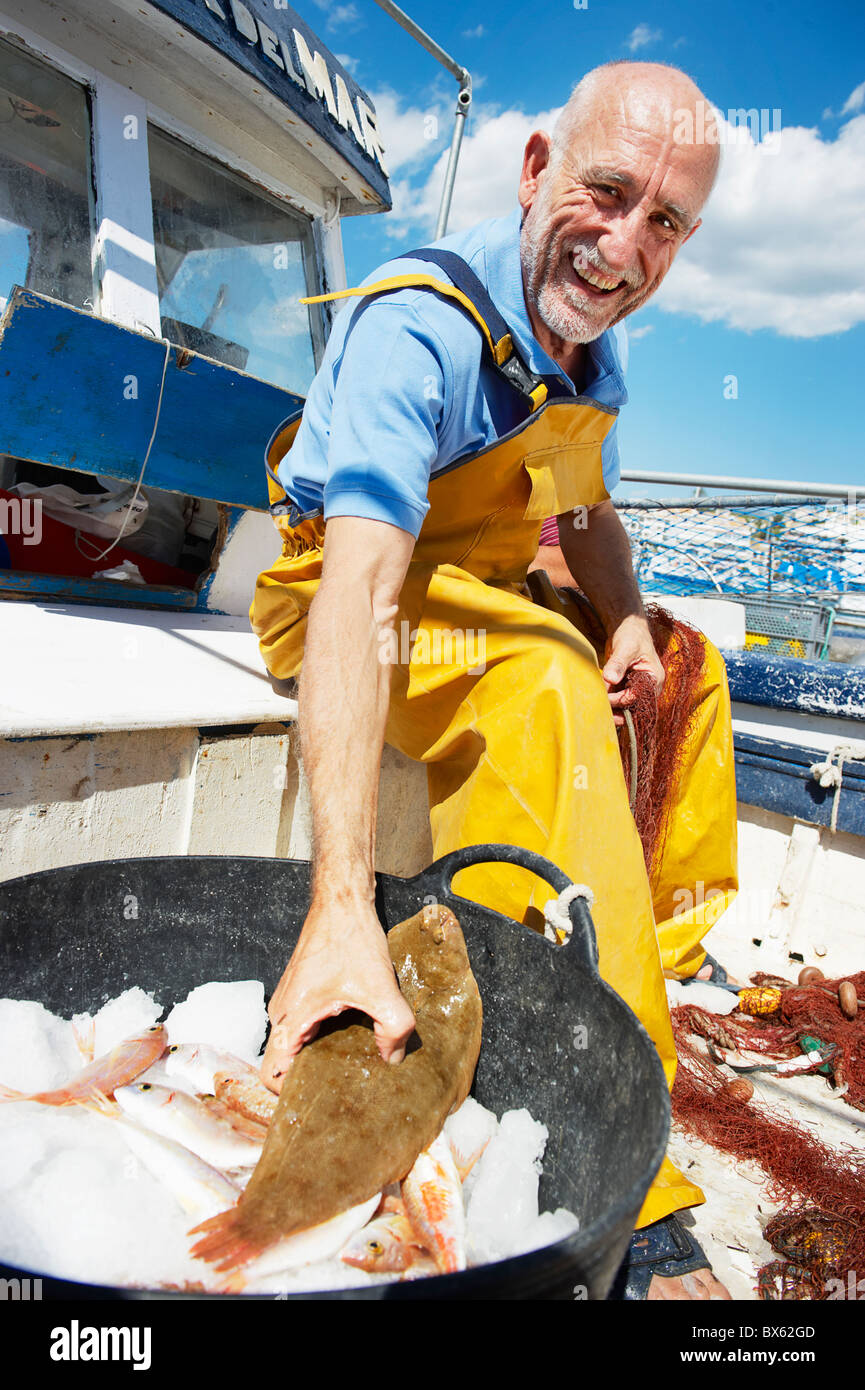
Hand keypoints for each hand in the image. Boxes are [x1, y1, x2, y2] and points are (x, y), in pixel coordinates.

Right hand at [260, 900, 415, 1093]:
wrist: (342, 902)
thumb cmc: (350, 940)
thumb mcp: (380, 988)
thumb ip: (392, 1029)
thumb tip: (392, 1059)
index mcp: (289, 1020)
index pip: (271, 1077)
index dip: (290, 1097)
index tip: (321, 1101)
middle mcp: (283, 1014)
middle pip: (287, 1064)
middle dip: (312, 1080)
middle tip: (345, 1090)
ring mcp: (291, 1002)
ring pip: (299, 1044)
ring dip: (322, 1055)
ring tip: (353, 1064)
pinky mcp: (303, 992)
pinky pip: (308, 1026)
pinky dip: (327, 1036)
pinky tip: (355, 1035)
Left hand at [602, 614, 664, 727]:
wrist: (628, 628)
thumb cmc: (632, 635)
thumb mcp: (626, 647)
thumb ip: (618, 663)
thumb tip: (610, 679)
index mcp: (654, 678)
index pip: (638, 697)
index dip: (622, 700)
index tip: (606, 698)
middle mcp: (648, 686)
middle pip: (634, 706)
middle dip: (619, 711)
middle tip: (602, 714)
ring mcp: (637, 687)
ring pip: (626, 705)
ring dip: (613, 709)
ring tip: (599, 712)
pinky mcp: (626, 686)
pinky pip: (619, 698)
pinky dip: (610, 701)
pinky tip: (599, 704)